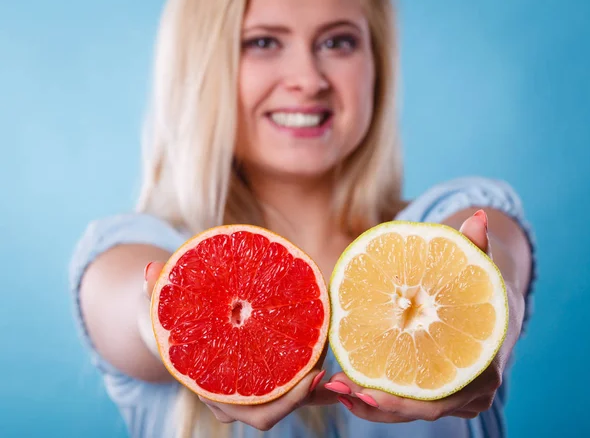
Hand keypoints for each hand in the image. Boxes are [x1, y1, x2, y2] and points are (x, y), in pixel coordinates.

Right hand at [143, 262, 336, 430]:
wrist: (172, 327)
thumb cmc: (167, 321)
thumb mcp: (160, 306)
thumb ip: (155, 288)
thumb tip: (151, 267)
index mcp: (219, 392)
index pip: (261, 413)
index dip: (288, 401)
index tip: (313, 376)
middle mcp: (241, 395)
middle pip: (290, 405)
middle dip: (317, 389)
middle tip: (338, 361)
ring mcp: (256, 383)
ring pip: (298, 392)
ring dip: (323, 377)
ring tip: (345, 349)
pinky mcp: (268, 368)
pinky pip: (297, 373)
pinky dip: (315, 360)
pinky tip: (331, 332)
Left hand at [324, 210, 525, 421]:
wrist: (492, 308)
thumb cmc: (478, 286)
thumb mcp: (475, 267)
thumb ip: (473, 246)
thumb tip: (477, 215)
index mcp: (479, 368)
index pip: (433, 398)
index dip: (397, 399)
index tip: (361, 389)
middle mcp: (469, 393)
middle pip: (414, 410)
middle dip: (373, 402)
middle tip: (336, 385)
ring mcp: (454, 398)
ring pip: (406, 411)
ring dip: (368, 402)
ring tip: (333, 385)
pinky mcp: (436, 393)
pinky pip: (403, 404)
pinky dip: (376, 398)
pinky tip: (345, 385)